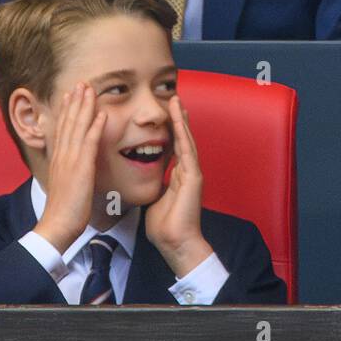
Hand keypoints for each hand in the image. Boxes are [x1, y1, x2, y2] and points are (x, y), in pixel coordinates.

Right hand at [33, 82, 104, 252]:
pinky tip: (102, 114)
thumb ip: (70, 170)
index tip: (71, 94)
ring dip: (84, 106)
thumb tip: (75, 164)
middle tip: (80, 83)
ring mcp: (70, 160)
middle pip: (68, 122)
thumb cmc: (65, 209)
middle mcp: (62, 155)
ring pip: (77, 127)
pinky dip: (95, 127)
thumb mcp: (66, 184)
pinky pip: (89, 143)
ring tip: (89, 89)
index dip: (67, 109)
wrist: (57, 225)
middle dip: (75, 101)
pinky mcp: (80, 168)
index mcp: (59, 158)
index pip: (63, 128)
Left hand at [146, 96, 213, 277]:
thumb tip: (147, 179)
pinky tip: (179, 118)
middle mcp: (187, 171)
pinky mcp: (193, 177)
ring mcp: (192, 172)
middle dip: (177, 118)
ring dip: (181, 119)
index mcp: (179, 176)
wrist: (176, 243)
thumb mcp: (156, 199)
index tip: (165, 113)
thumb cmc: (165, 227)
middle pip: (182, 138)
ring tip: (176, 100)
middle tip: (173, 98)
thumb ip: (156, 186)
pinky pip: (187, 149)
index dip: (170, 129)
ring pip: (186, 139)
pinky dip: (182, 132)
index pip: (174, 146)